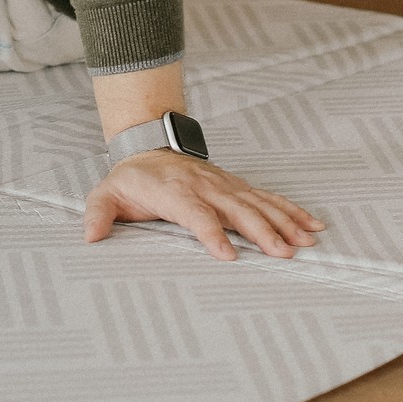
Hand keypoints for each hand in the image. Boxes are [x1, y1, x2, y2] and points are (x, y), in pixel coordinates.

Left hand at [84, 148, 324, 259]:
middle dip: (260, 231)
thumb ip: (98, 213)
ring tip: (306, 241)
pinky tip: (312, 223)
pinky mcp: (236, 187)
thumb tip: (90, 235)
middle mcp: (204, 187)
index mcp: (174, 192)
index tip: (228, 255)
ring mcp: (224, 185)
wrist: (148, 146)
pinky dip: (290, 209)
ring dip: (283, 222)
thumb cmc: (131, 179)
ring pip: (258, 203)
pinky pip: (267, 198)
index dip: (211, 233)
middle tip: (283, 253)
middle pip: (236, 209)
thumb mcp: (107, 193)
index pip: (195, 214)